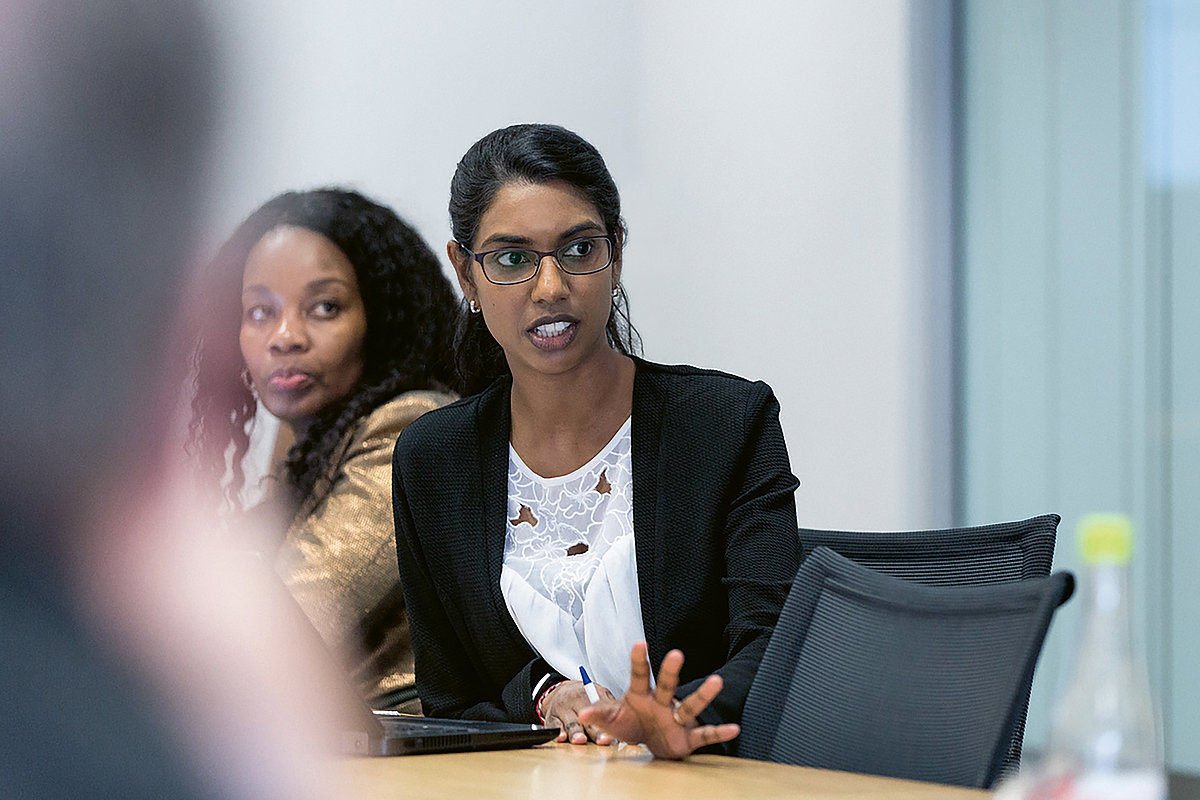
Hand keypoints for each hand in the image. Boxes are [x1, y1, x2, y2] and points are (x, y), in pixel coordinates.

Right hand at [540, 679, 616, 744]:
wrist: (560, 690)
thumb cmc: (582, 695)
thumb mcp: (597, 692)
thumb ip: (607, 704)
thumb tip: (622, 717)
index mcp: (585, 695)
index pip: (596, 711)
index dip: (603, 724)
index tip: (609, 735)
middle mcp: (572, 702)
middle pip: (584, 720)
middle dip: (593, 732)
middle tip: (601, 740)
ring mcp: (561, 710)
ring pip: (569, 724)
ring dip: (575, 733)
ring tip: (580, 740)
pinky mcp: (551, 718)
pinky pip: (552, 726)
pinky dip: (556, 732)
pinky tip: (561, 737)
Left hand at [577, 642, 739, 759]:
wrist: (649, 742)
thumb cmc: (632, 724)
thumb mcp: (613, 720)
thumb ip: (601, 715)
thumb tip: (585, 713)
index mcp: (641, 695)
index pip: (639, 675)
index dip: (639, 660)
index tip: (640, 643)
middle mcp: (661, 702)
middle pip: (666, 684)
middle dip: (670, 671)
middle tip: (676, 654)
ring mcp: (676, 718)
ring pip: (690, 705)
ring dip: (703, 695)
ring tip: (717, 681)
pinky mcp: (687, 737)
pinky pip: (704, 734)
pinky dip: (718, 732)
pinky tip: (733, 728)